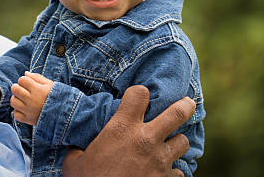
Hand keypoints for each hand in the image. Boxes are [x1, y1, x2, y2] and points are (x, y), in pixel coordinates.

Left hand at [10, 72, 52, 124]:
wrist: (65, 114)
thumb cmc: (57, 96)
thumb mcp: (50, 84)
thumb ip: (37, 77)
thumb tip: (25, 73)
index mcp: (37, 90)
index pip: (22, 80)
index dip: (24, 80)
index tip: (29, 84)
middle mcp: (31, 100)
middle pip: (14, 89)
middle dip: (18, 87)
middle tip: (24, 90)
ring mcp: (29, 111)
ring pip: (13, 102)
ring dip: (16, 99)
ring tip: (23, 99)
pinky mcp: (28, 120)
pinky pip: (16, 114)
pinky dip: (18, 111)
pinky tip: (24, 109)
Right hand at [62, 85, 194, 176]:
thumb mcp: (75, 160)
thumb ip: (80, 147)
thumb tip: (77, 146)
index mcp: (121, 128)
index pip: (139, 94)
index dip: (139, 94)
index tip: (138, 98)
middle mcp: (144, 139)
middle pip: (177, 113)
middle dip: (185, 106)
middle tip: (188, 103)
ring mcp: (159, 161)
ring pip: (182, 142)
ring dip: (176, 142)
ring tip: (170, 143)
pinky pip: (179, 172)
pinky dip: (173, 171)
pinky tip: (164, 172)